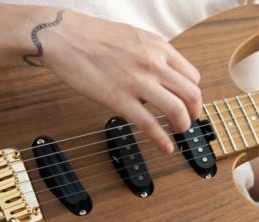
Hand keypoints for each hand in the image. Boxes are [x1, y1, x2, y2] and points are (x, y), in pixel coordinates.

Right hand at [39, 11, 201, 152]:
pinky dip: (162, 140)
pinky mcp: (120, 99)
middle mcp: (154, 63)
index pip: (192, 76)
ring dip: (183, 125)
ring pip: (177, 110)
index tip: (188, 103)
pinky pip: (150, 125)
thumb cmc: (92, 36)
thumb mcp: (133, 37)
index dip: (193, 94)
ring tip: (178, 131)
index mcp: (158, 47)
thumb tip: (159, 77)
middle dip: (195, 112)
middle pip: (192, 94)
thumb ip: (151, 56)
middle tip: (189, 120)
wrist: (63, 36)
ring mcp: (138, 82)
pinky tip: (166, 148)